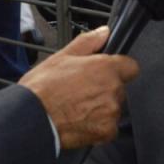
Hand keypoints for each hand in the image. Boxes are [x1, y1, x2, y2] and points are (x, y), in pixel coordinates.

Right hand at [18, 26, 137, 149]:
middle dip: (104, 89)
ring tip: (76, 107)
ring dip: (101, 108)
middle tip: (81, 92)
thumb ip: (88, 43)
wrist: (33, 117)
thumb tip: (103, 33)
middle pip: (119, 89)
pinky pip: (109, 127)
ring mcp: (111, 112)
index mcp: (105, 68)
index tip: (105, 73)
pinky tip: (79, 120)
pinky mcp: (107, 131)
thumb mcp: (62, 56)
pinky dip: (97, 126)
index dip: (118, 68)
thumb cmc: (43, 88)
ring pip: (113, 108)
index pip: (130, 66)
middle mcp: (112, 89)